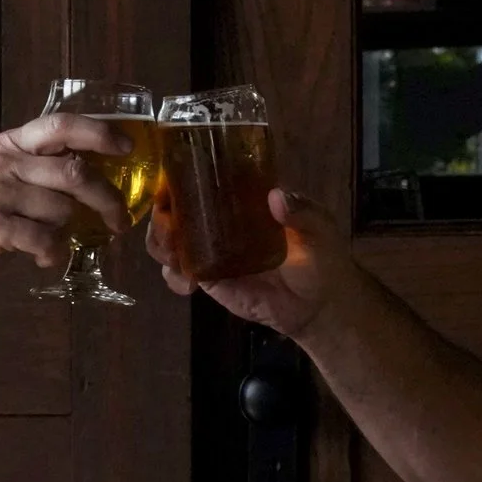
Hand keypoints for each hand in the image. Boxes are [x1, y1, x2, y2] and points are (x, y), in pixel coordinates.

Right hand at [0, 115, 129, 290]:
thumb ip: (36, 168)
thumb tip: (94, 174)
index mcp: (8, 144)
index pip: (61, 125)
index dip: (100, 134)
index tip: (127, 148)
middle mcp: (3, 162)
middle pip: (76, 173)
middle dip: (107, 200)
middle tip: (118, 220)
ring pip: (63, 211)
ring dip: (66, 233)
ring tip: (50, 242)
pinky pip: (46, 241)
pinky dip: (52, 254)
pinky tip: (40, 257)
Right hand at [147, 188, 350, 339]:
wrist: (319, 305)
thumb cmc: (322, 257)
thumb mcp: (319, 227)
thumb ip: (301, 211)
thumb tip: (276, 196)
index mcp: (244, 198)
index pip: (206, 178)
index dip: (181, 176)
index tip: (168, 181)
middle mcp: (222, 219)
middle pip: (177, 208)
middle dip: (160, 213)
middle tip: (166, 222)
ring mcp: (212, 249)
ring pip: (170, 238)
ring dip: (159, 240)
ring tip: (170, 251)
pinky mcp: (210, 278)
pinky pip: (180, 273)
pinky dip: (173, 275)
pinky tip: (186, 284)